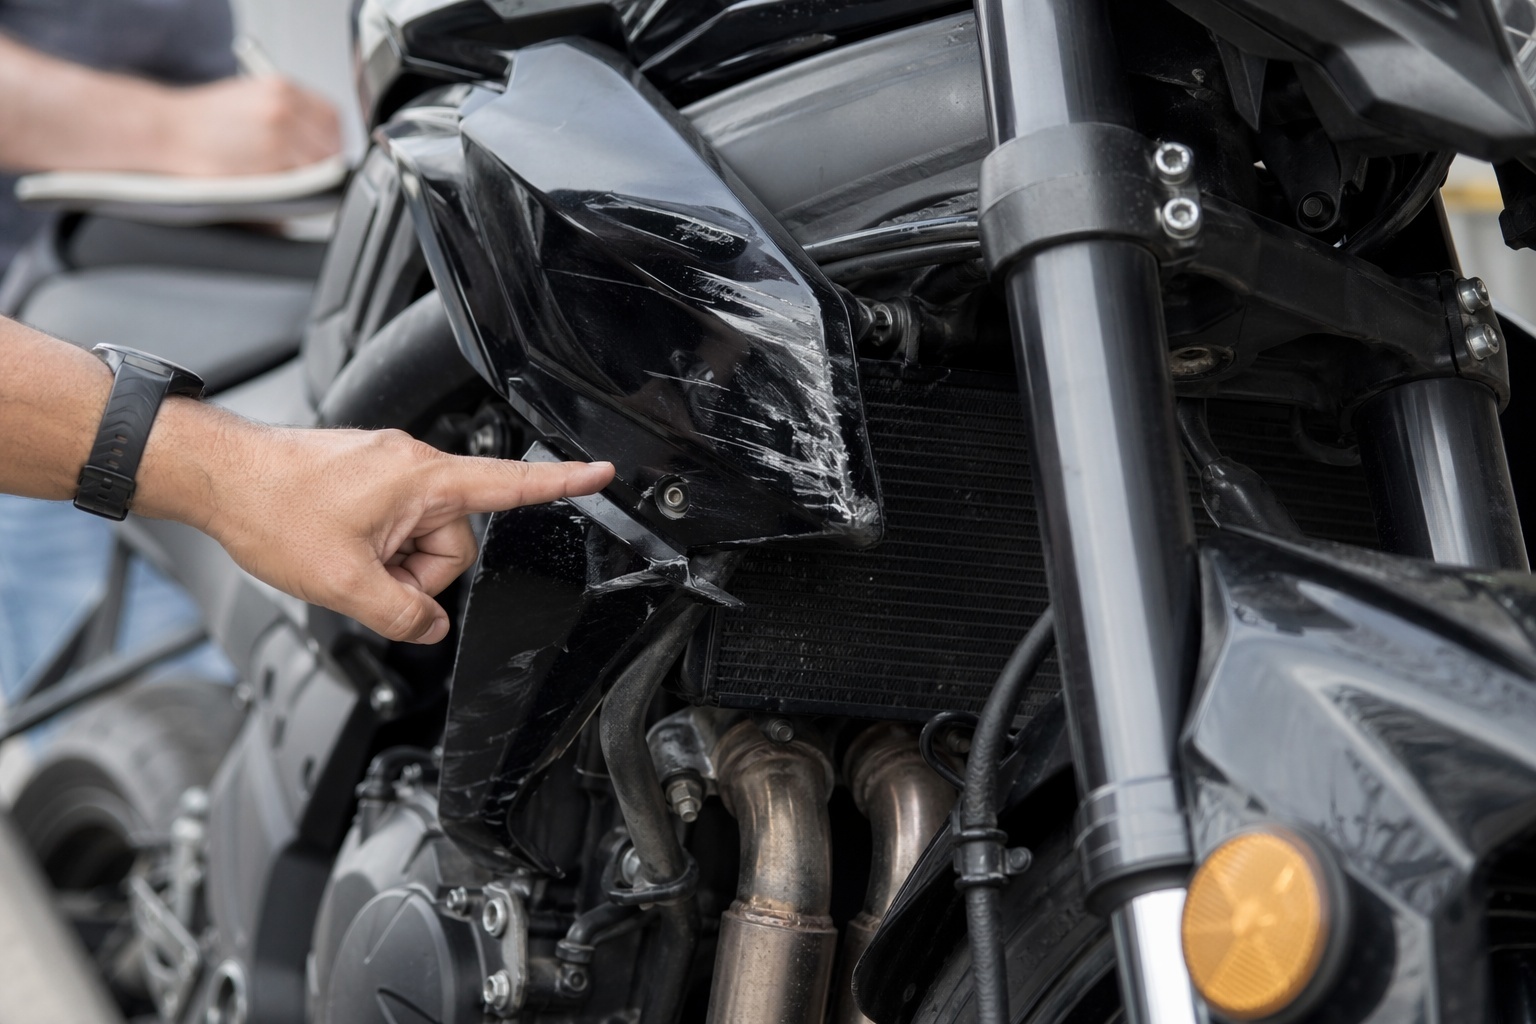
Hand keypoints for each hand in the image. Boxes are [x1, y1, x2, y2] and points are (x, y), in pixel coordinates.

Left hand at [138, 405, 613, 643]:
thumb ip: (400, 615)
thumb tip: (427, 629)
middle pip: (454, 541)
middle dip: (418, 572)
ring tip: (345, 558)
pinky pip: (397, 523)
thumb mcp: (342, 583)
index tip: (603, 474)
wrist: (218, 476)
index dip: (563, 483)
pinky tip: (338, 545)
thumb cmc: (273, 509)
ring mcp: (390, 470)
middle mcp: (414, 466)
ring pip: (423, 538)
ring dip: (392, 562)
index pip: (511, 483)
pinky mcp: (370, 476)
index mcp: (423, 480)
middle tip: (368, 574)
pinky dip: (376, 546)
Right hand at [159, 75, 340, 175]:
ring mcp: (280, 134)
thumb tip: (319, 143)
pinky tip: (278, 186)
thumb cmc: (202, 120)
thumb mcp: (250, 98)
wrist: (165, 130)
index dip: (333, 140)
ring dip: (311, 178)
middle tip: (312, 174)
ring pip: (320, 165)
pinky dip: (295, 189)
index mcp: (282, 87)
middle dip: (326, 162)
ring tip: (291, 181)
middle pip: (331, 143)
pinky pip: (300, 181)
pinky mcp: (270, 161)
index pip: (332, 116)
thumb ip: (288, 114)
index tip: (327, 153)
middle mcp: (285, 107)